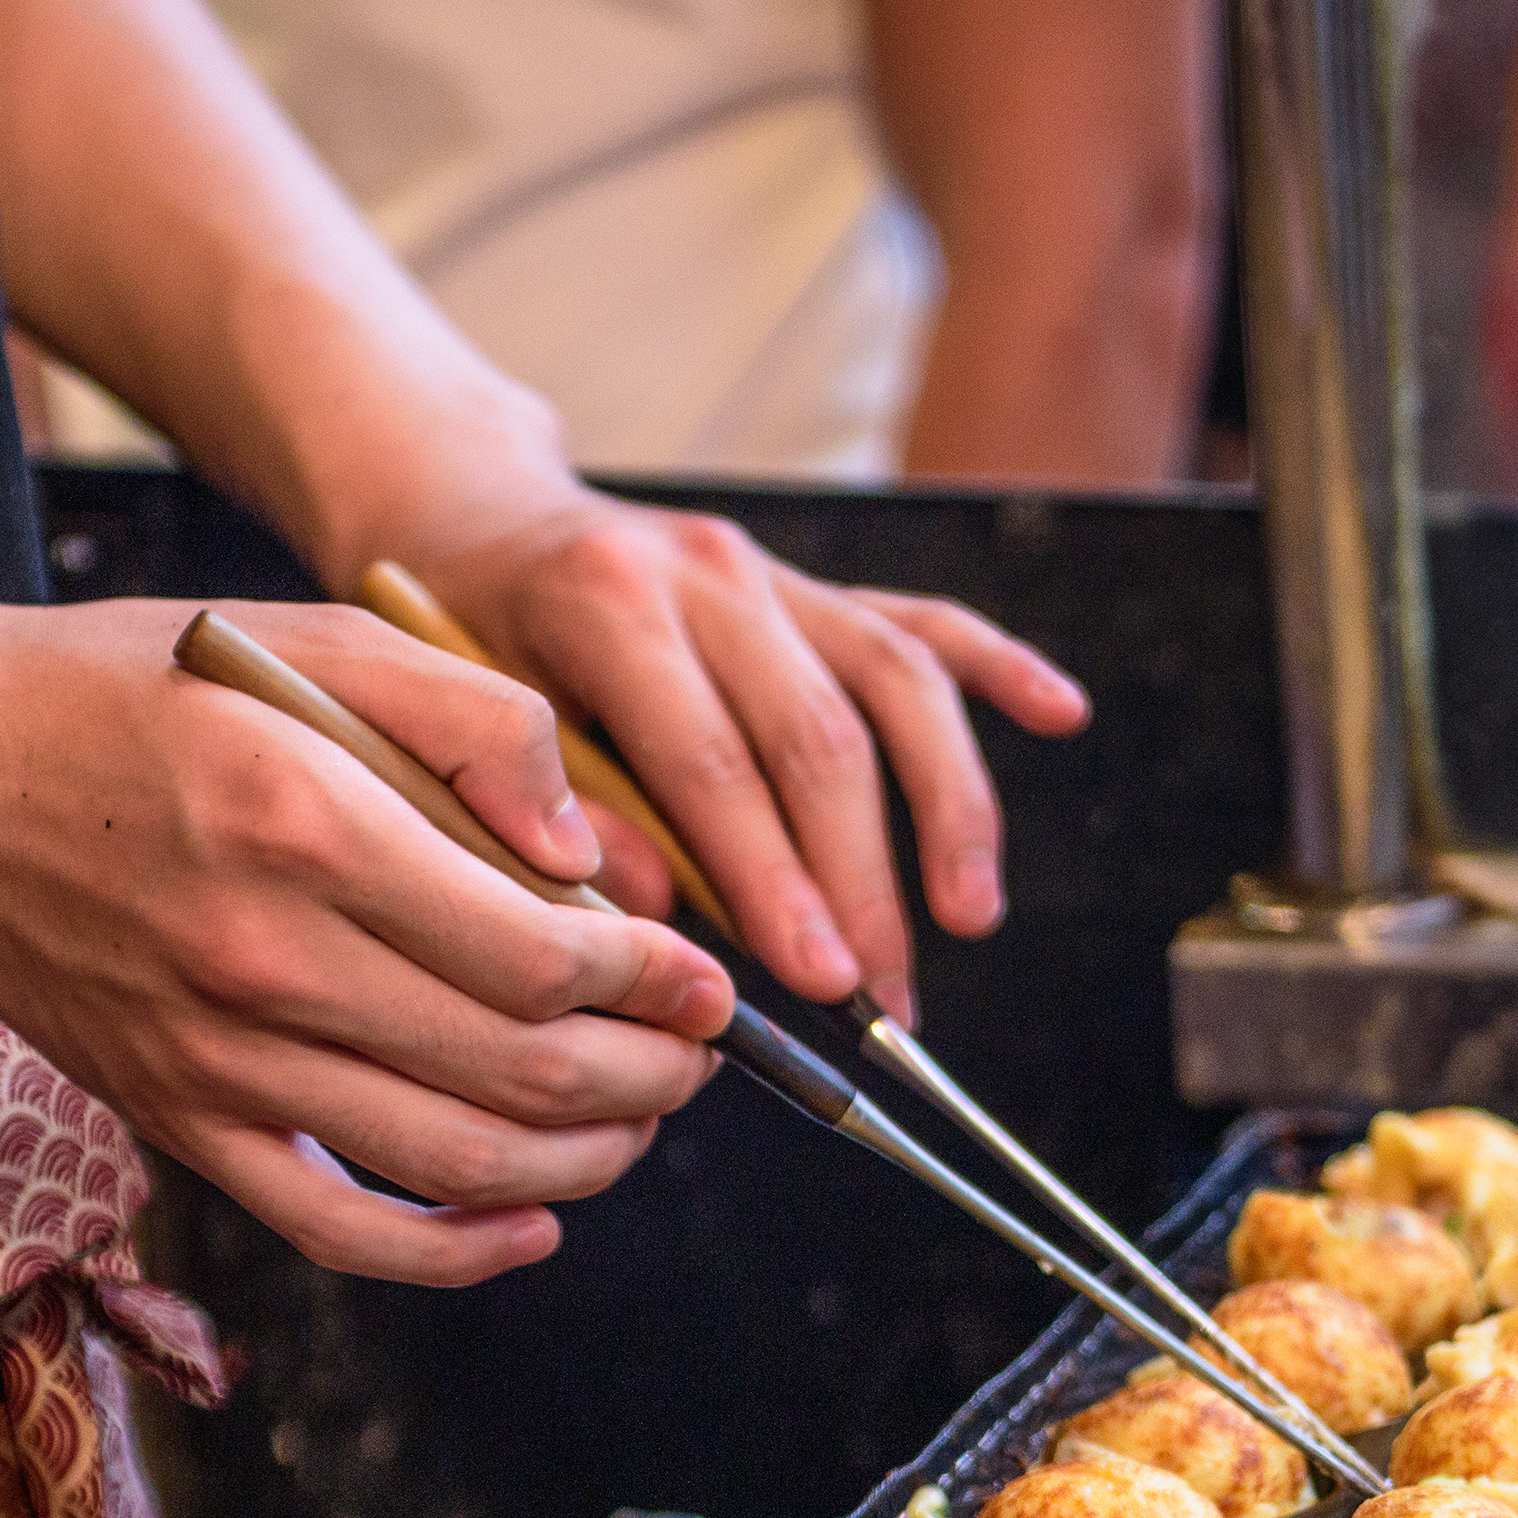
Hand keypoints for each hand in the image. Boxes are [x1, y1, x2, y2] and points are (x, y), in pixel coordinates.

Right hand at [0, 597, 737, 1283]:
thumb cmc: (137, 693)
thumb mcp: (312, 641)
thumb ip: (474, 721)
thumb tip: (592, 856)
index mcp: (308, 824)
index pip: (540, 954)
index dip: (655, 984)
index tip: (705, 977)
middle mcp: (262, 959)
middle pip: (520, 1072)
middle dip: (649, 1078)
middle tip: (699, 1054)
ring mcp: (216, 1060)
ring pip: (454, 1163)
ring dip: (584, 1164)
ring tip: (640, 1122)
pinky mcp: (180, 1124)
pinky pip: (340, 1230)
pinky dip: (455, 1252)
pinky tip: (532, 1224)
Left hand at [398, 490, 1091, 1019]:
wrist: (472, 516)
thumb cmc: (456, 644)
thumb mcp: (461, 723)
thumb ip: (551, 814)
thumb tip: (655, 920)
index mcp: (609, 605)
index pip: (713, 763)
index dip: (774, 880)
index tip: (818, 981)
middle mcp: (709, 573)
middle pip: (821, 739)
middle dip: (861, 883)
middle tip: (886, 1000)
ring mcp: (772, 573)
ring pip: (896, 684)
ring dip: (947, 808)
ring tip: (969, 919)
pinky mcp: (814, 584)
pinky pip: (922, 622)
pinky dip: (997, 669)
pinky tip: (1061, 714)